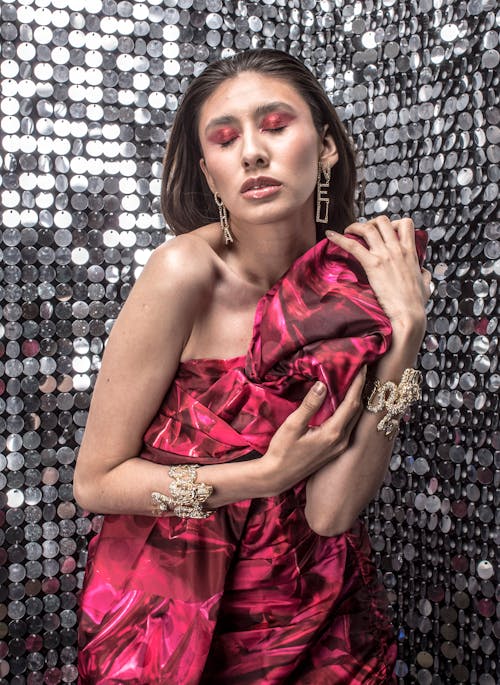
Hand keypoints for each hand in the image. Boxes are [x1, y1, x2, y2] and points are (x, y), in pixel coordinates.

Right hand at [262, 368, 365, 493]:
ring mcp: (340, 447)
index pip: (352, 403)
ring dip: (357, 400)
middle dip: (361, 389)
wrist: (278, 476)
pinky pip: (349, 425)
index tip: (363, 366)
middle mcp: (342, 441)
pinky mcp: (336, 449)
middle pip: (358, 410)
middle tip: (361, 369)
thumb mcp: (292, 425)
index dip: (358, 383)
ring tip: (356, 382)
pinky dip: (350, 410)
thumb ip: (309, 405)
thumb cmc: (282, 451)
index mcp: (333, 433)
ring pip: (355, 419)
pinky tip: (345, 402)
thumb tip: (322, 384)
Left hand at [326, 216, 431, 341]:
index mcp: (411, 252)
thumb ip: (424, 275)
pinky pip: (353, 245)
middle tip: (362, 231)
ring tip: (347, 231)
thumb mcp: (426, 284)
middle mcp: (397, 249)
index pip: (406, 224)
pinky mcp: (373, 265)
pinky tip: (330, 235)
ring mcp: (385, 255)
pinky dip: (339, 238)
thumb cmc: (416, 303)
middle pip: (383, 221)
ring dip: (355, 226)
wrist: (409, 314)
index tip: (384, 230)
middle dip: (371, 222)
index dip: (393, 222)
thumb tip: (424, 272)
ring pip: (368, 228)